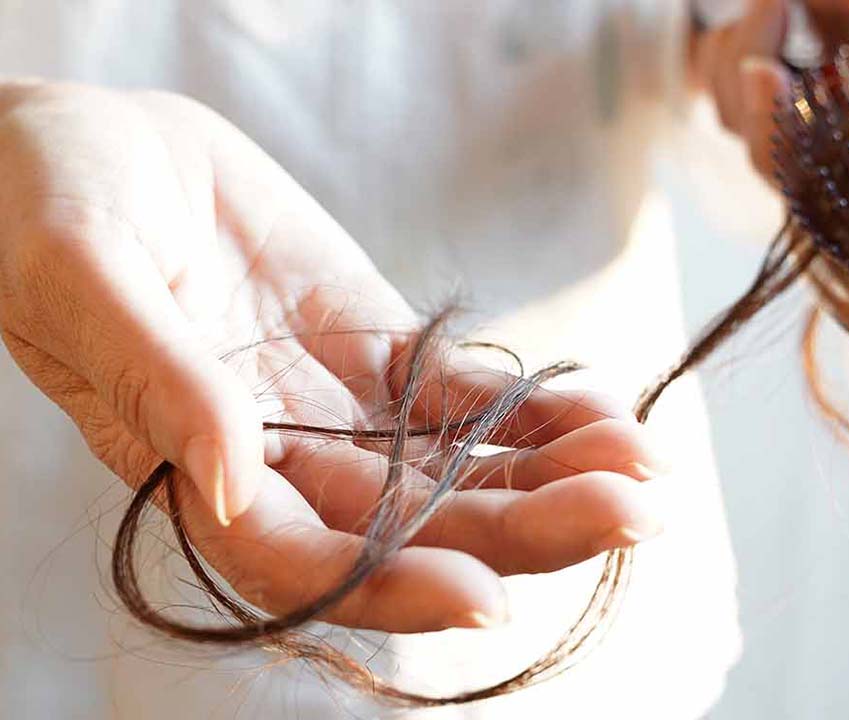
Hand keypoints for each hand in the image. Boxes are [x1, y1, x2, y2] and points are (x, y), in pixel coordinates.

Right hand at [0, 81, 665, 631]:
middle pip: (413, 524)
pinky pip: (460, 390)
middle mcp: (279, 458)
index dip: (392, 585)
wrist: (92, 145)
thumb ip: (155, 378)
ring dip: (553, 472)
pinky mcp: (374, 343)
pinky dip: (532, 404)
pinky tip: (601, 409)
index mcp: (195, 471)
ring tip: (645, 467)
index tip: (487, 595)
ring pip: (455, 465)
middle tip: (632, 515)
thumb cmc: (37, 207)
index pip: (303, 563)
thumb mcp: (79, 277)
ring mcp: (335, 403)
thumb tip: (225, 474)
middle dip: (523, 529)